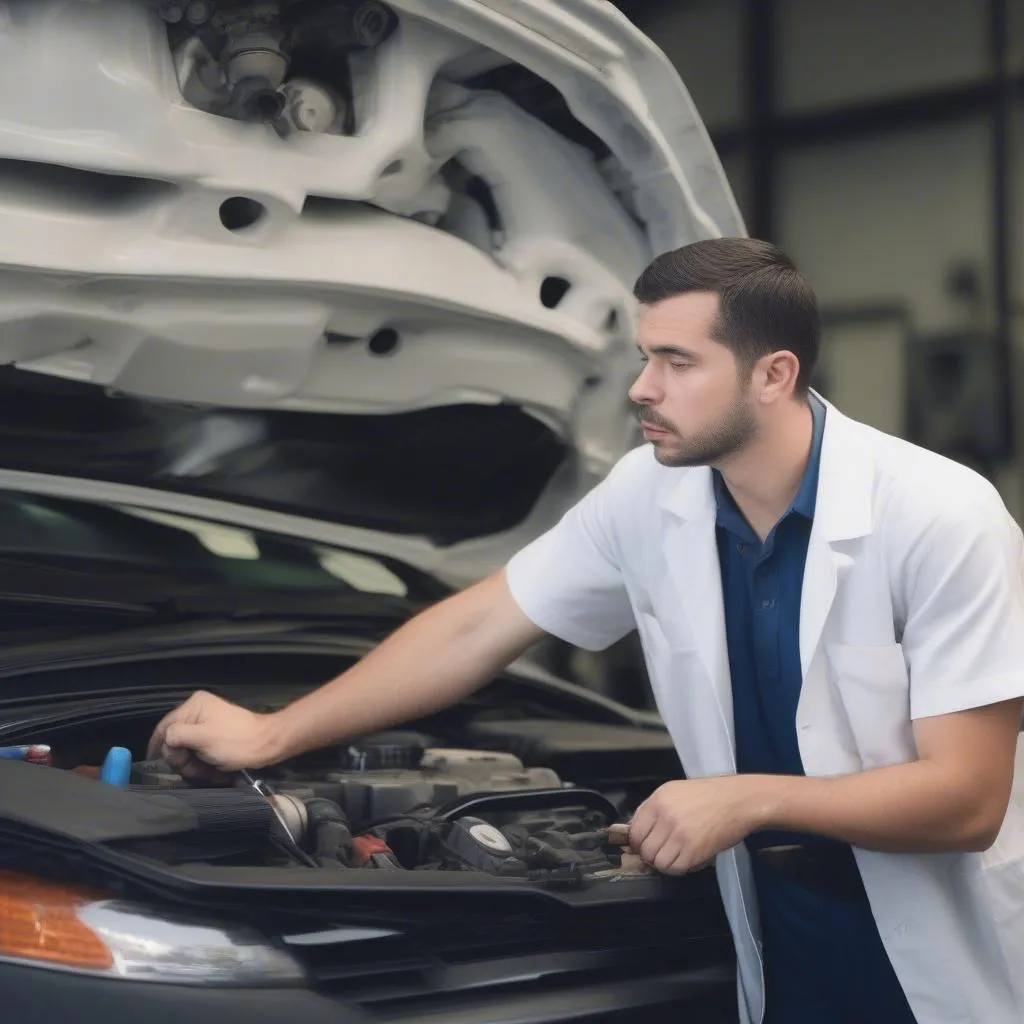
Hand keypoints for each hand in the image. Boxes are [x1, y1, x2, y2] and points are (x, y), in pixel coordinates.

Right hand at [147, 690, 279, 777]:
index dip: (157, 747)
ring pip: (186, 748)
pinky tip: (211, 770)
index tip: (154, 765)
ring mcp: (206, 722)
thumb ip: (176, 736)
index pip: (164, 727)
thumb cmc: (235, 741)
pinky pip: (198, 750)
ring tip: (206, 772)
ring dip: (192, 764)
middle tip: (193, 771)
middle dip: (182, 759)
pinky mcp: (214, 735)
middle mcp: (197, 710)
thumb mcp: (202, 738)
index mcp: (193, 705)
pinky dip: (202, 762)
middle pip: (174, 739)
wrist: (266, 744)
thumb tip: (165, 741)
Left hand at [628, 777, 763, 874]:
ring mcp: (678, 834)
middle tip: (663, 852)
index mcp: (658, 800)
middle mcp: (665, 816)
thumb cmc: (709, 795)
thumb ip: (655, 809)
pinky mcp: (693, 850)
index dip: (638, 843)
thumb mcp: (675, 792)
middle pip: (644, 849)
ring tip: (676, 856)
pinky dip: (679, 868)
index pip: (634, 831)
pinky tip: (687, 860)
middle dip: (651, 855)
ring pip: (657, 862)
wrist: (739, 800)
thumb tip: (639, 832)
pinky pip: (675, 868)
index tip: (646, 845)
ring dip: (665, 863)